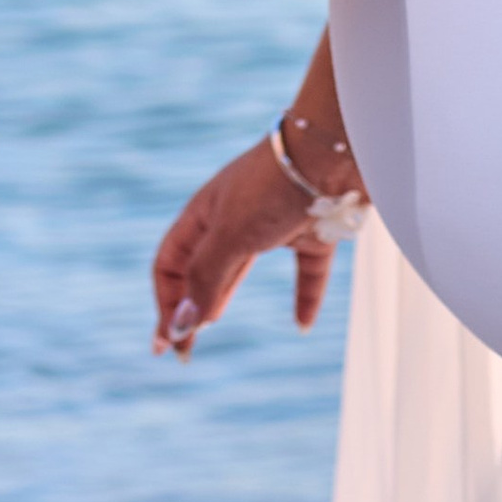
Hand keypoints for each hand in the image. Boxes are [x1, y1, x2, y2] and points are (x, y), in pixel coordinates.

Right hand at [151, 139, 344, 358]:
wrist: (335, 149)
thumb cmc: (275, 185)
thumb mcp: (232, 234)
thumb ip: (206, 278)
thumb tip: (182, 326)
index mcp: (206, 213)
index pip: (171, 262)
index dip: (166, 302)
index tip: (169, 343)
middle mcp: (234, 218)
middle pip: (200, 269)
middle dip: (188, 309)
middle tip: (182, 352)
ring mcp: (274, 225)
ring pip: (240, 270)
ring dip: (223, 300)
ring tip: (211, 330)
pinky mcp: (313, 232)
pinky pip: (306, 273)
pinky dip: (304, 299)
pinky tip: (303, 325)